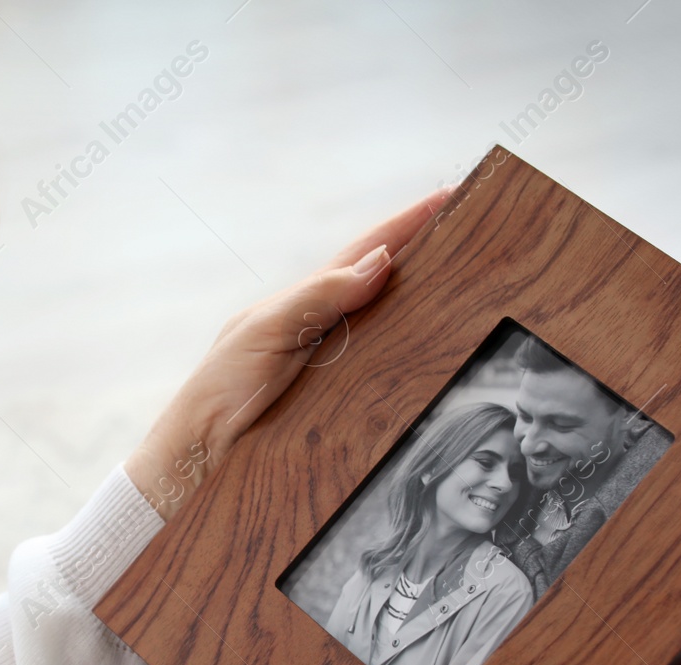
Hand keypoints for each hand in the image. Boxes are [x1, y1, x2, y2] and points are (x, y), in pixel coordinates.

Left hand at [124, 188, 453, 520]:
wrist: (201, 453)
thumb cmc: (223, 387)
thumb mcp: (265, 330)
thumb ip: (318, 296)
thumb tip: (380, 261)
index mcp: (309, 302)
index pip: (369, 253)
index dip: (408, 225)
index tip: (452, 195)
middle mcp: (329, 330)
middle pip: (391, 287)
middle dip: (433, 260)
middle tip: (480, 235)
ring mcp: (340, 367)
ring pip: (397, 331)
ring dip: (434, 311)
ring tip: (478, 288)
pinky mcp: (346, 407)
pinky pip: (391, 378)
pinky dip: (418, 363)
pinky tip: (445, 360)